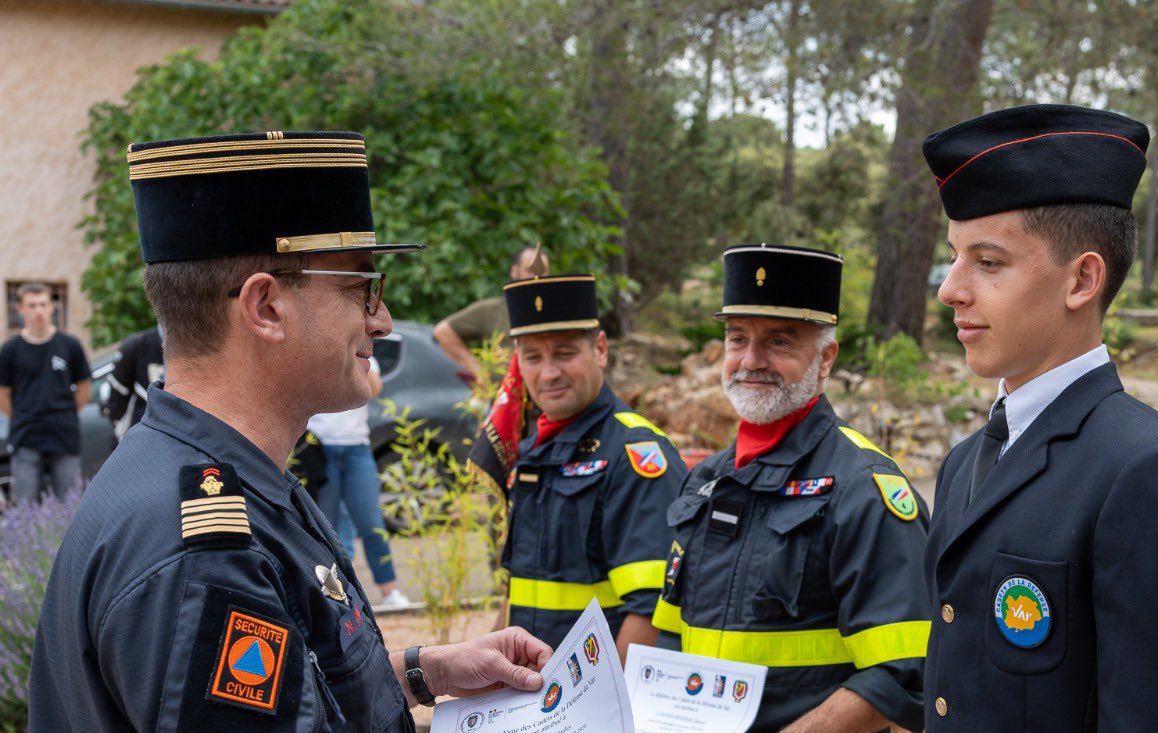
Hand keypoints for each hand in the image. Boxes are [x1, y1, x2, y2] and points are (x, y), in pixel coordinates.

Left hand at [422, 627, 551, 698]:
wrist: (445, 674)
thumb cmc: (465, 659)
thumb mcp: (491, 664)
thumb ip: (515, 674)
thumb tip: (538, 681)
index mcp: (517, 640)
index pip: (542, 652)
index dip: (548, 666)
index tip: (549, 681)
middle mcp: (519, 655)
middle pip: (540, 669)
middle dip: (542, 682)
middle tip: (547, 697)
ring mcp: (513, 671)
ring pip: (532, 683)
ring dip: (532, 693)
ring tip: (536, 704)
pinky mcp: (507, 685)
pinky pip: (521, 693)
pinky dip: (523, 700)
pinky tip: (525, 707)